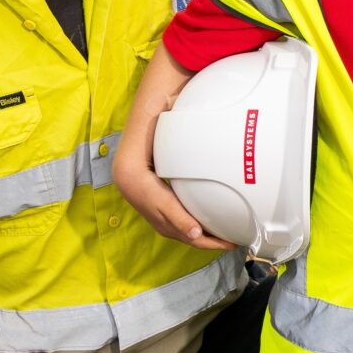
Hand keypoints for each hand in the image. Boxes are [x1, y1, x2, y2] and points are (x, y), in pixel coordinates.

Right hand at [113, 118, 237, 251]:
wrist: (145, 108)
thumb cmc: (159, 111)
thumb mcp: (169, 119)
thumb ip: (185, 131)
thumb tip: (208, 129)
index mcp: (131, 172)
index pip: (158, 202)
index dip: (179, 219)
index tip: (199, 232)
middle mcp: (129, 188)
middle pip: (163, 222)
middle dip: (194, 236)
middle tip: (223, 243)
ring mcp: (134, 196)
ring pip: (165, 226)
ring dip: (193, 236)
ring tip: (222, 242)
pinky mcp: (143, 199)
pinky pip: (165, 220)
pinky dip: (185, 228)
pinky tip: (207, 231)